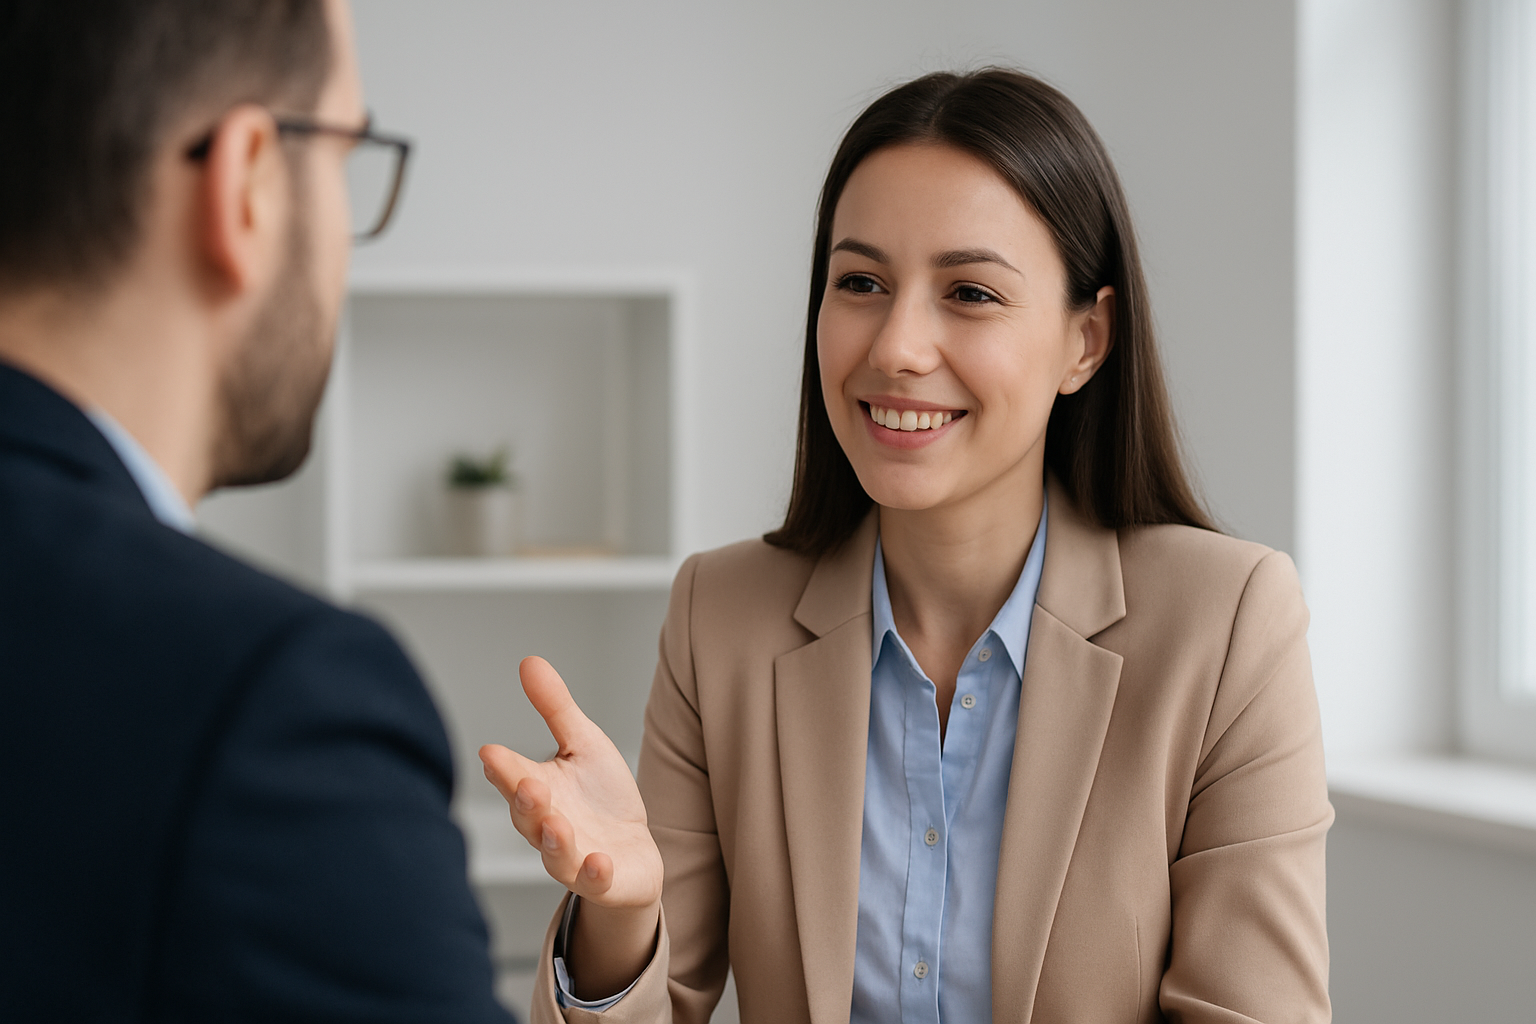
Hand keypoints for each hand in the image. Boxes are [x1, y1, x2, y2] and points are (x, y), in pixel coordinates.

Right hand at [479, 657, 663, 913]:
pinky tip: (599, 861)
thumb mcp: (583, 744)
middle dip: (526, 803)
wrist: (633, 853)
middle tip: (528, 785)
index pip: (514, 778)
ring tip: (557, 824)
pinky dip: (594, 874)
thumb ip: (555, 708)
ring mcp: (573, 857)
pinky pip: (593, 881)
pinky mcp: (601, 880)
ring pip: (555, 854)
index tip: (491, 752)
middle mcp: (548, 826)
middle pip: (528, 818)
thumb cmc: (601, 797)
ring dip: (554, 840)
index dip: (503, 768)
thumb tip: (529, 661)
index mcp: (539, 791)